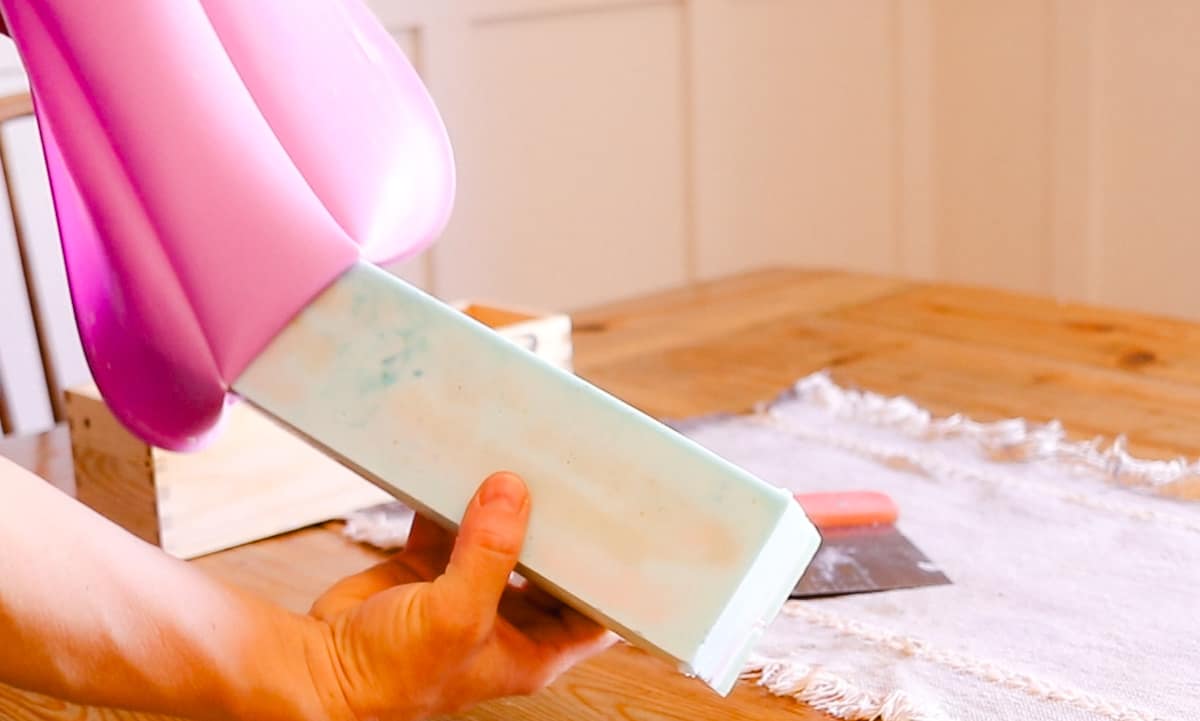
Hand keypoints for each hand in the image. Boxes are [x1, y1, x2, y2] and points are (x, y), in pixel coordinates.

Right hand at [304, 472, 614, 720]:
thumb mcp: (456, 616)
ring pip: (500, 537)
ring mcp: (463, 591)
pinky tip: (464, 462)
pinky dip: (453, 495)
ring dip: (508, 504)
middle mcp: (503, 621)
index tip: (634, 532)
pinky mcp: (425, 568)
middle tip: (582, 478)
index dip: (616, 579)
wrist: (316, 672)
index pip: (594, 614)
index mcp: (530, 650)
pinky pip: (449, 521)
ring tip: (528, 458)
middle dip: (563, 526)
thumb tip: (512, 489)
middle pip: (551, 565)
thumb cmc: (392, 674)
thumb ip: (488, 553)